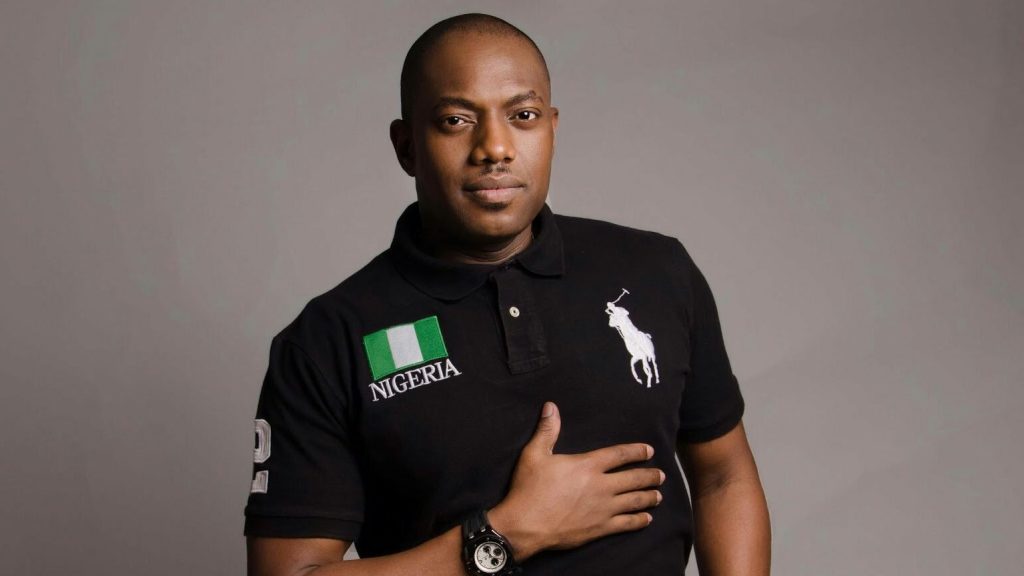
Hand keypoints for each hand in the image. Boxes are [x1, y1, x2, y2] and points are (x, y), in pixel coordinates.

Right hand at [488, 402, 664, 560]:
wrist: (525, 525)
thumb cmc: (529, 488)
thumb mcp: (534, 454)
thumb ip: (547, 430)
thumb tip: (551, 406)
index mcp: (588, 465)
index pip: (619, 454)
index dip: (636, 451)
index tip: (649, 450)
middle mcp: (601, 486)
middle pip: (634, 478)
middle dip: (650, 476)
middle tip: (662, 475)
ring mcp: (603, 508)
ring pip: (634, 501)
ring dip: (649, 497)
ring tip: (659, 495)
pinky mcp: (600, 528)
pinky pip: (626, 523)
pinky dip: (639, 520)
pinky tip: (647, 518)